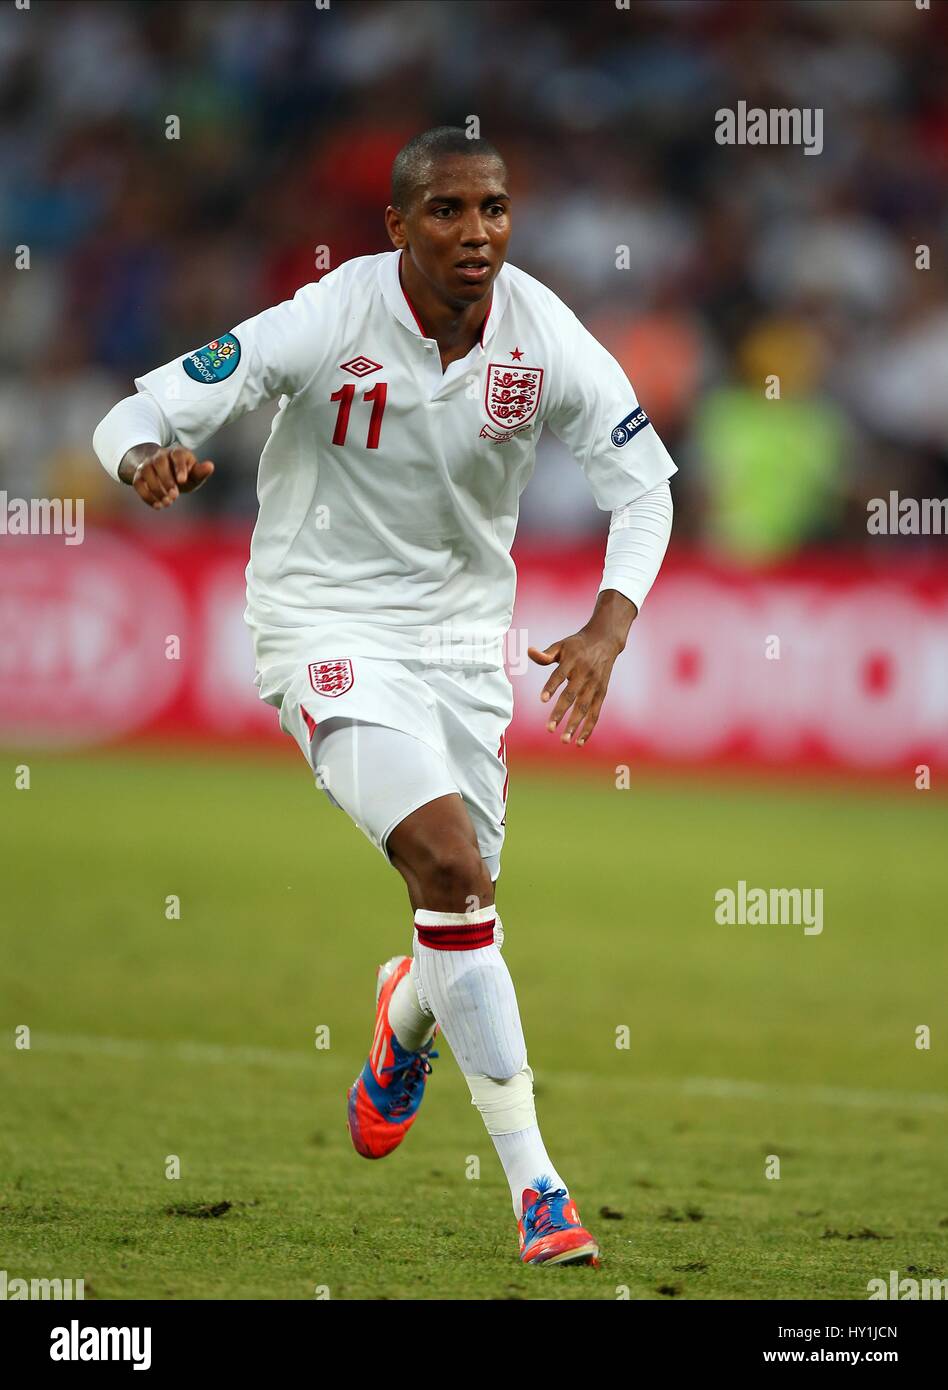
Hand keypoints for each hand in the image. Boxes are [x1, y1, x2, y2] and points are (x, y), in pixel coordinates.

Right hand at [119, 444, 214, 509]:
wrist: (164, 475)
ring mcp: (147, 464)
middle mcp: (160, 455)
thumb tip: (210, 466)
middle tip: (175, 496)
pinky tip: (158, 506)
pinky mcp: (139, 476)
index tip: (183, 481)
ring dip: (156, 489)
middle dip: (166, 480)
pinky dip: (147, 496)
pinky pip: (138, 483)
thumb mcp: (194, 474)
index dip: (179, 467)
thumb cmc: (184, 474)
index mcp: (177, 452)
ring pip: (146, 472)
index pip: (177, 455)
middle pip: (159, 462)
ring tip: (168, 503)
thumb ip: (200, 472)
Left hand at [527, 591, 636, 746]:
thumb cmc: (577, 645)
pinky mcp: (602, 693)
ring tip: (564, 740)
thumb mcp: (561, 645)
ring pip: (584, 707)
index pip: (559, 675)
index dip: (551, 687)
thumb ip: (546, 654)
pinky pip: (596, 713)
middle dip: (560, 713)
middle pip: (572, 695)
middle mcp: (585, 674)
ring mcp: (595, 685)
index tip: (542, 700)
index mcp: (572, 661)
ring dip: (574, 724)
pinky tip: (579, 741)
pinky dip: (589, 727)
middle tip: (549, 729)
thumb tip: (529, 652)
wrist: (605, 640)